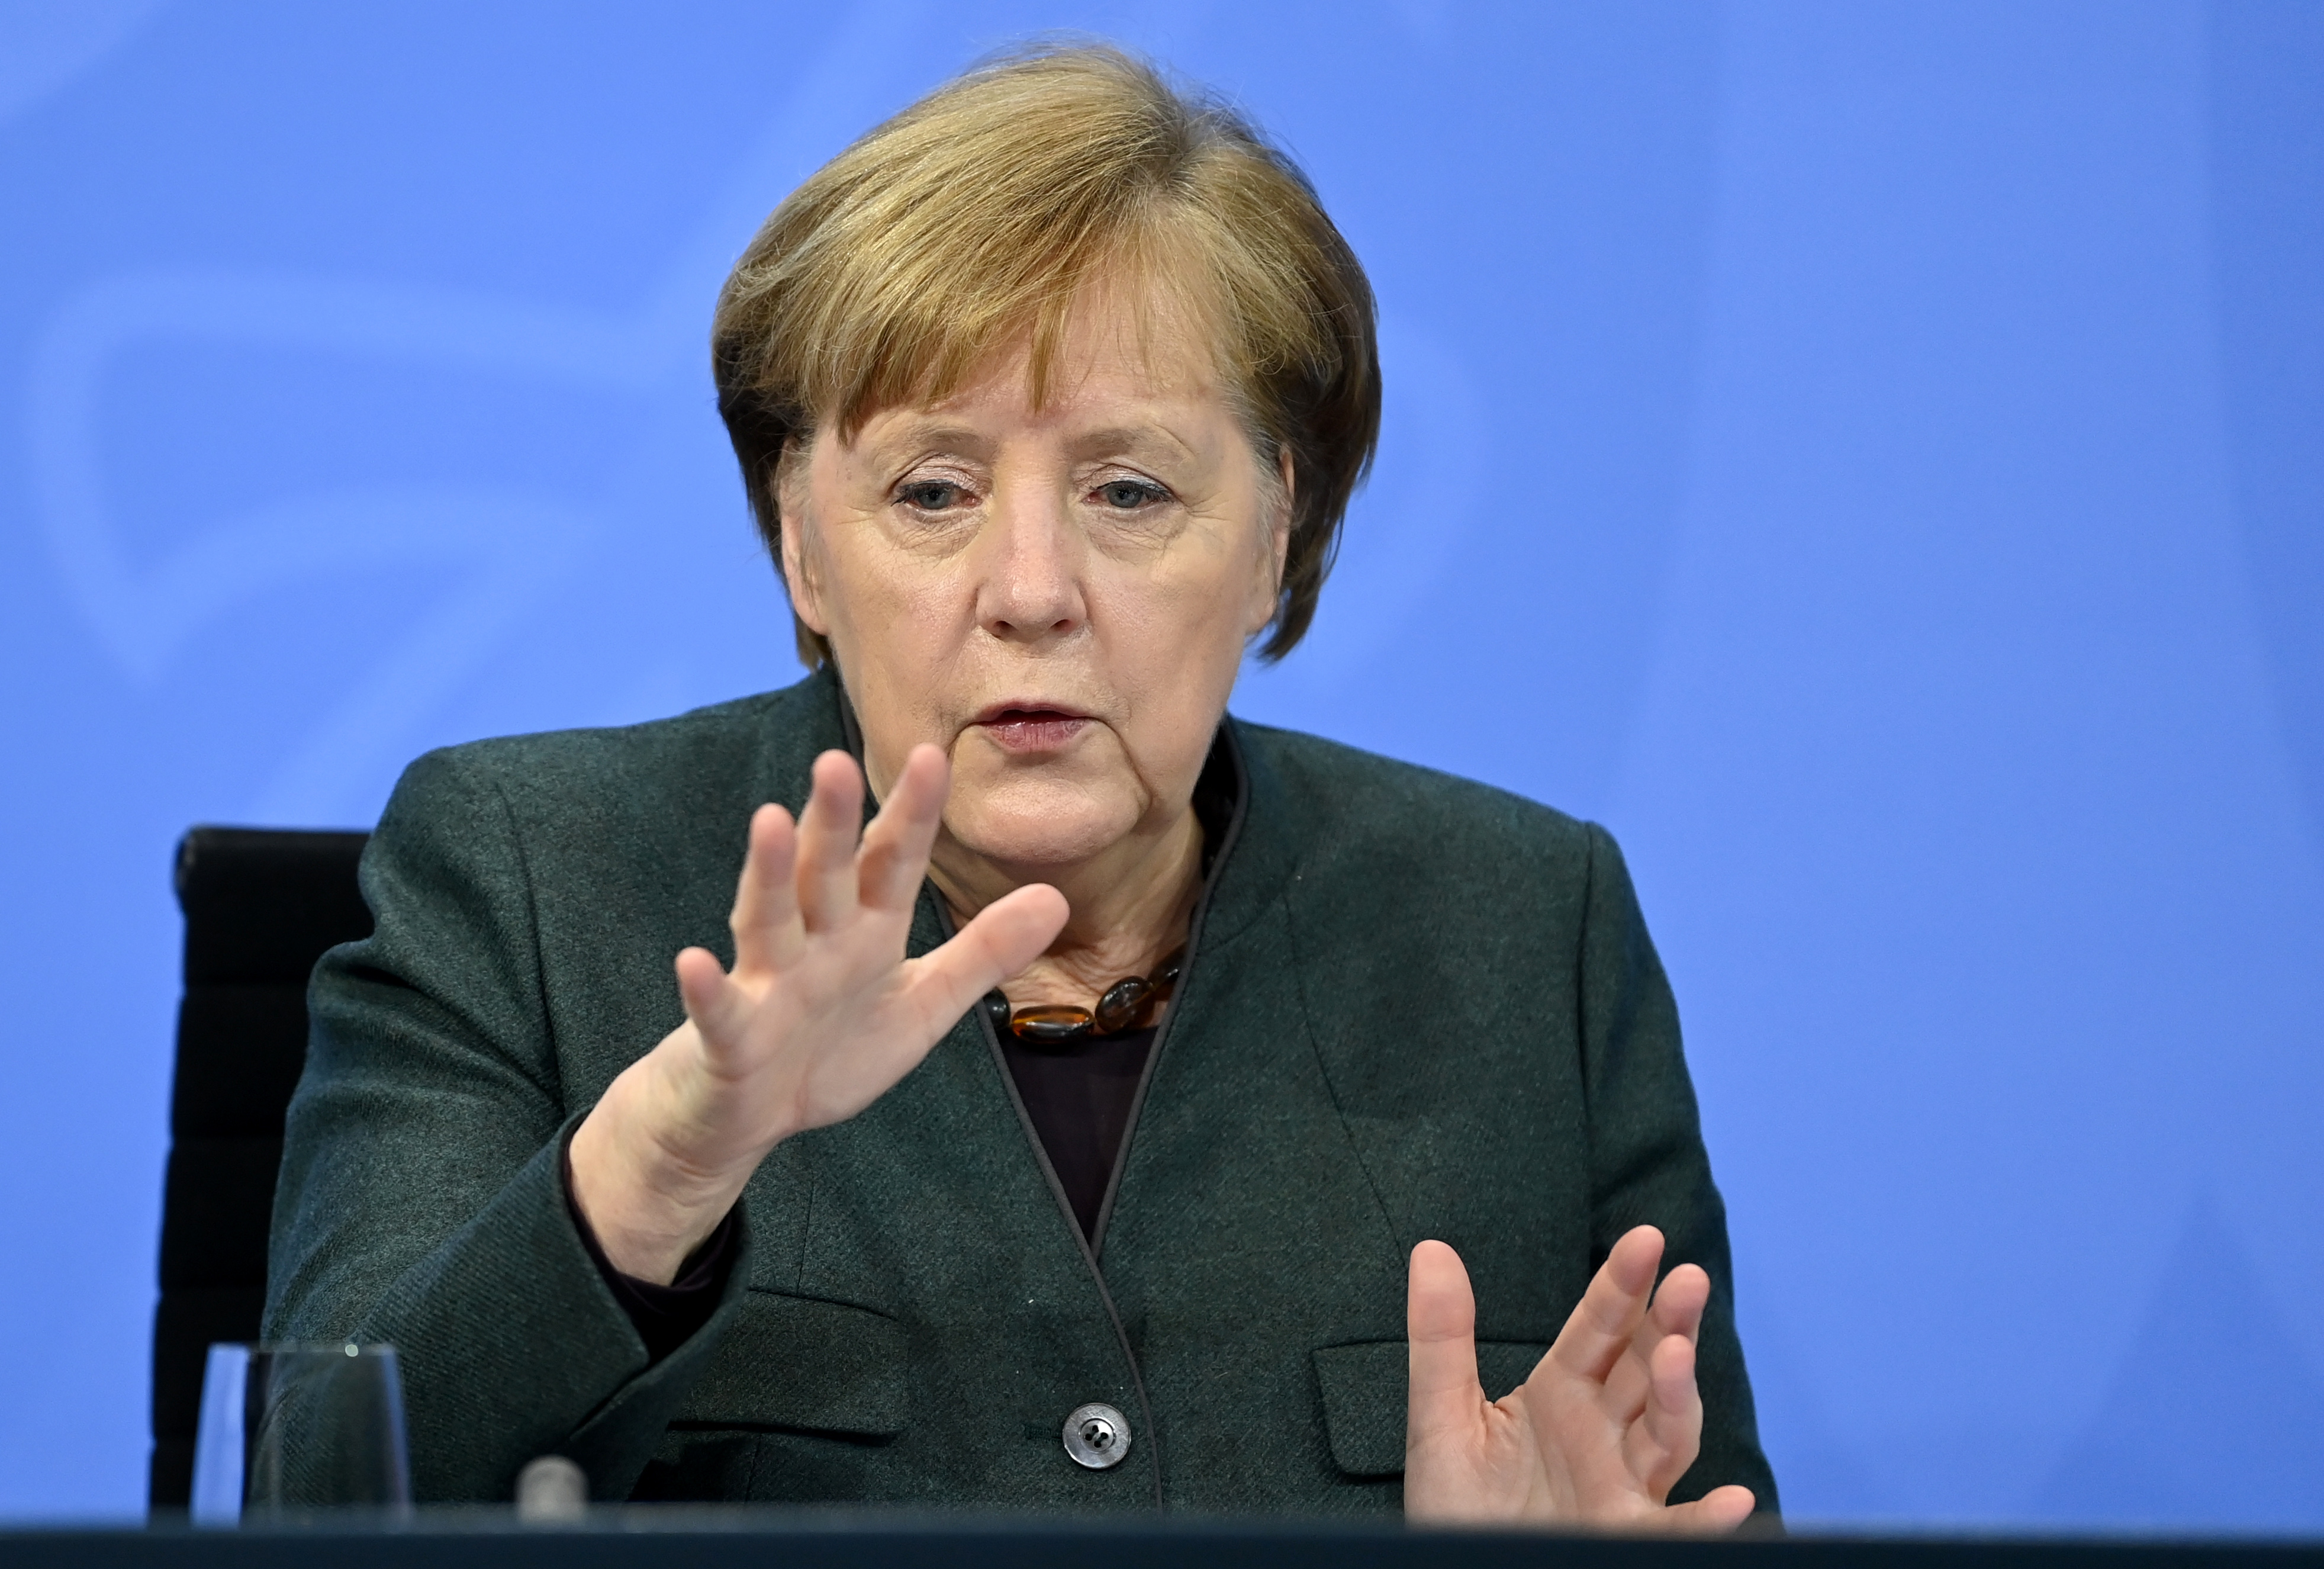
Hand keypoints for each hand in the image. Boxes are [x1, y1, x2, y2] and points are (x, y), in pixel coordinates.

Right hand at [569, 745, 1066, 1281]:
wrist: (743, 1118)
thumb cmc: (830, 1050)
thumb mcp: (923, 1004)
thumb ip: (983, 953)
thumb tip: (1057, 898)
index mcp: (865, 933)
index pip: (891, 863)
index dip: (911, 814)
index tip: (933, 755)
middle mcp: (813, 945)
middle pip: (824, 875)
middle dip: (831, 820)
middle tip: (838, 758)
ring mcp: (765, 987)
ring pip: (766, 922)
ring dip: (766, 875)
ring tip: (770, 820)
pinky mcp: (727, 1039)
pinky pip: (717, 1012)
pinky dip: (705, 990)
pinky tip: (692, 961)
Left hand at [1403, 1227, 1755, 1530]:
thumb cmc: (1458, 1508)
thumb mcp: (1441, 1418)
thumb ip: (1442, 1338)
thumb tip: (1431, 1250)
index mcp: (1562, 1394)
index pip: (1600, 1327)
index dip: (1622, 1284)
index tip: (1645, 1238)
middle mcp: (1603, 1434)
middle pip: (1646, 1369)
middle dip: (1669, 1323)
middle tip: (1687, 1279)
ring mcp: (1621, 1485)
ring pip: (1666, 1435)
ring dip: (1677, 1396)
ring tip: (1675, 1356)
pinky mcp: (1624, 1537)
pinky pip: (1672, 1529)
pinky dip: (1705, 1519)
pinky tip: (1733, 1501)